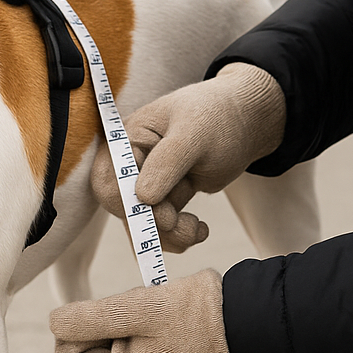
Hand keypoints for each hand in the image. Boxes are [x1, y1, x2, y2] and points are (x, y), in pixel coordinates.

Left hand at [50, 269, 237, 352]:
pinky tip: (154, 323)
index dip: (72, 335)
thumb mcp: (133, 308)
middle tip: (130, 313)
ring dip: (115, 327)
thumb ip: (86, 318)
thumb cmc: (191, 314)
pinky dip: (130, 332)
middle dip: (97, 329)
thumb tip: (53, 323)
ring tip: (147, 316)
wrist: (241, 323)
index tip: (102, 314)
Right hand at [91, 63, 285, 251]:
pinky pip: (161, 228)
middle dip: (152, 223)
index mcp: (128, 138)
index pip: (108, 179)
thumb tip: (142, 198)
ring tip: (198, 229)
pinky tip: (200, 229)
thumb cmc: (217, 117)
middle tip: (180, 222)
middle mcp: (131, 163)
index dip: (127, 202)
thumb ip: (167, 162)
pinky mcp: (166, 199)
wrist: (244, 123)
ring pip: (143, 224)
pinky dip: (179, 235)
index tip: (160, 210)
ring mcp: (148, 182)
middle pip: (123, 208)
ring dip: (169, 235)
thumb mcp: (194, 133)